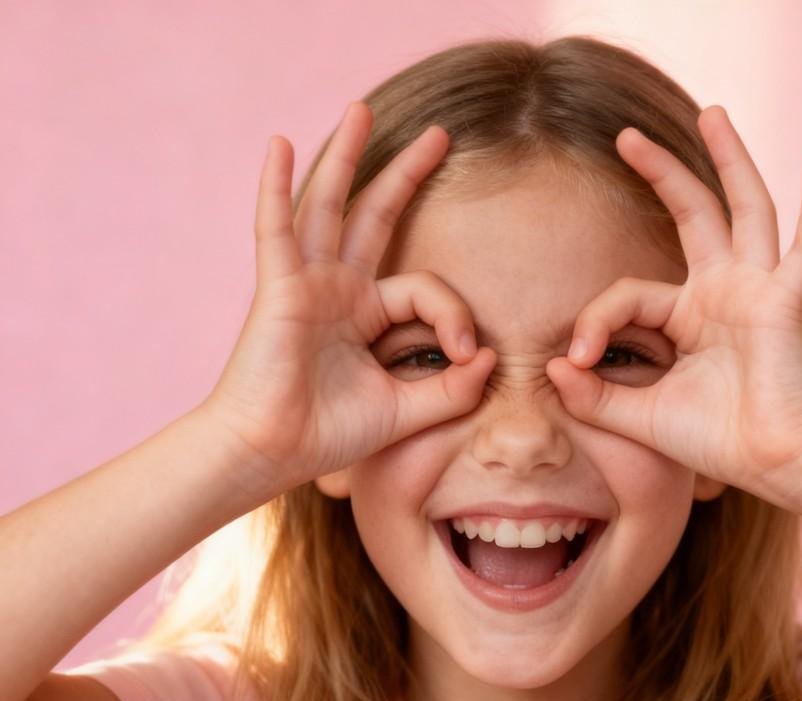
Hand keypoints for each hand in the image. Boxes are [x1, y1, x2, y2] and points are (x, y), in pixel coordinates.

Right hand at [200, 101, 494, 494]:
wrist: (273, 454)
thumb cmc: (329, 435)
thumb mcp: (406, 411)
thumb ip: (450, 388)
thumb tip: (491, 357)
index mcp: (365, 316)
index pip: (424, 289)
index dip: (455, 314)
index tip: (468, 353)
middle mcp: (337, 290)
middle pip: (375, 217)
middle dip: (406, 175)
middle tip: (442, 136)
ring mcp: (306, 283)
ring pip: (329, 206)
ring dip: (346, 157)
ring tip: (364, 109)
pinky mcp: (278, 289)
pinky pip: (276, 229)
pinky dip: (276, 188)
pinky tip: (280, 147)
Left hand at [545, 105, 801, 501]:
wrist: (772, 465)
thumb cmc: (715, 442)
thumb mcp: (640, 417)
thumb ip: (595, 396)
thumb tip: (551, 368)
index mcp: (687, 316)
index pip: (627, 294)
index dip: (594, 320)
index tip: (577, 360)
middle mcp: (722, 292)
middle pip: (691, 216)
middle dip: (660, 172)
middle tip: (625, 136)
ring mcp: (757, 290)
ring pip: (745, 210)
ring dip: (729, 160)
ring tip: (712, 112)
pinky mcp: (786, 303)